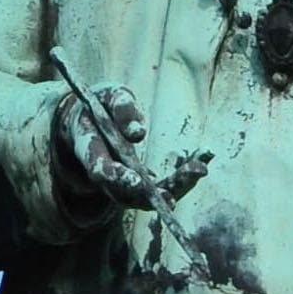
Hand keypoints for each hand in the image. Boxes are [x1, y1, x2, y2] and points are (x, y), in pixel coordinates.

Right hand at [53, 84, 209, 213]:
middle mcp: (104, 175)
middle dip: (153, 192)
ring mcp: (121, 185)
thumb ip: (122, 110)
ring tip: (199, 169)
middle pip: (126, 193)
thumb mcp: (110, 96)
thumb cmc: (102, 105)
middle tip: (178, 186)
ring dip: (175, 188)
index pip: (100, 170)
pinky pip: (160, 188)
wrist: (92, 121)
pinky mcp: (139, 186)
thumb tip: (138, 132)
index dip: (117, 178)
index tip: (138, 181)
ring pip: (146, 197)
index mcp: (89, 149)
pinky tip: (203, 161)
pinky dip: (182, 179)